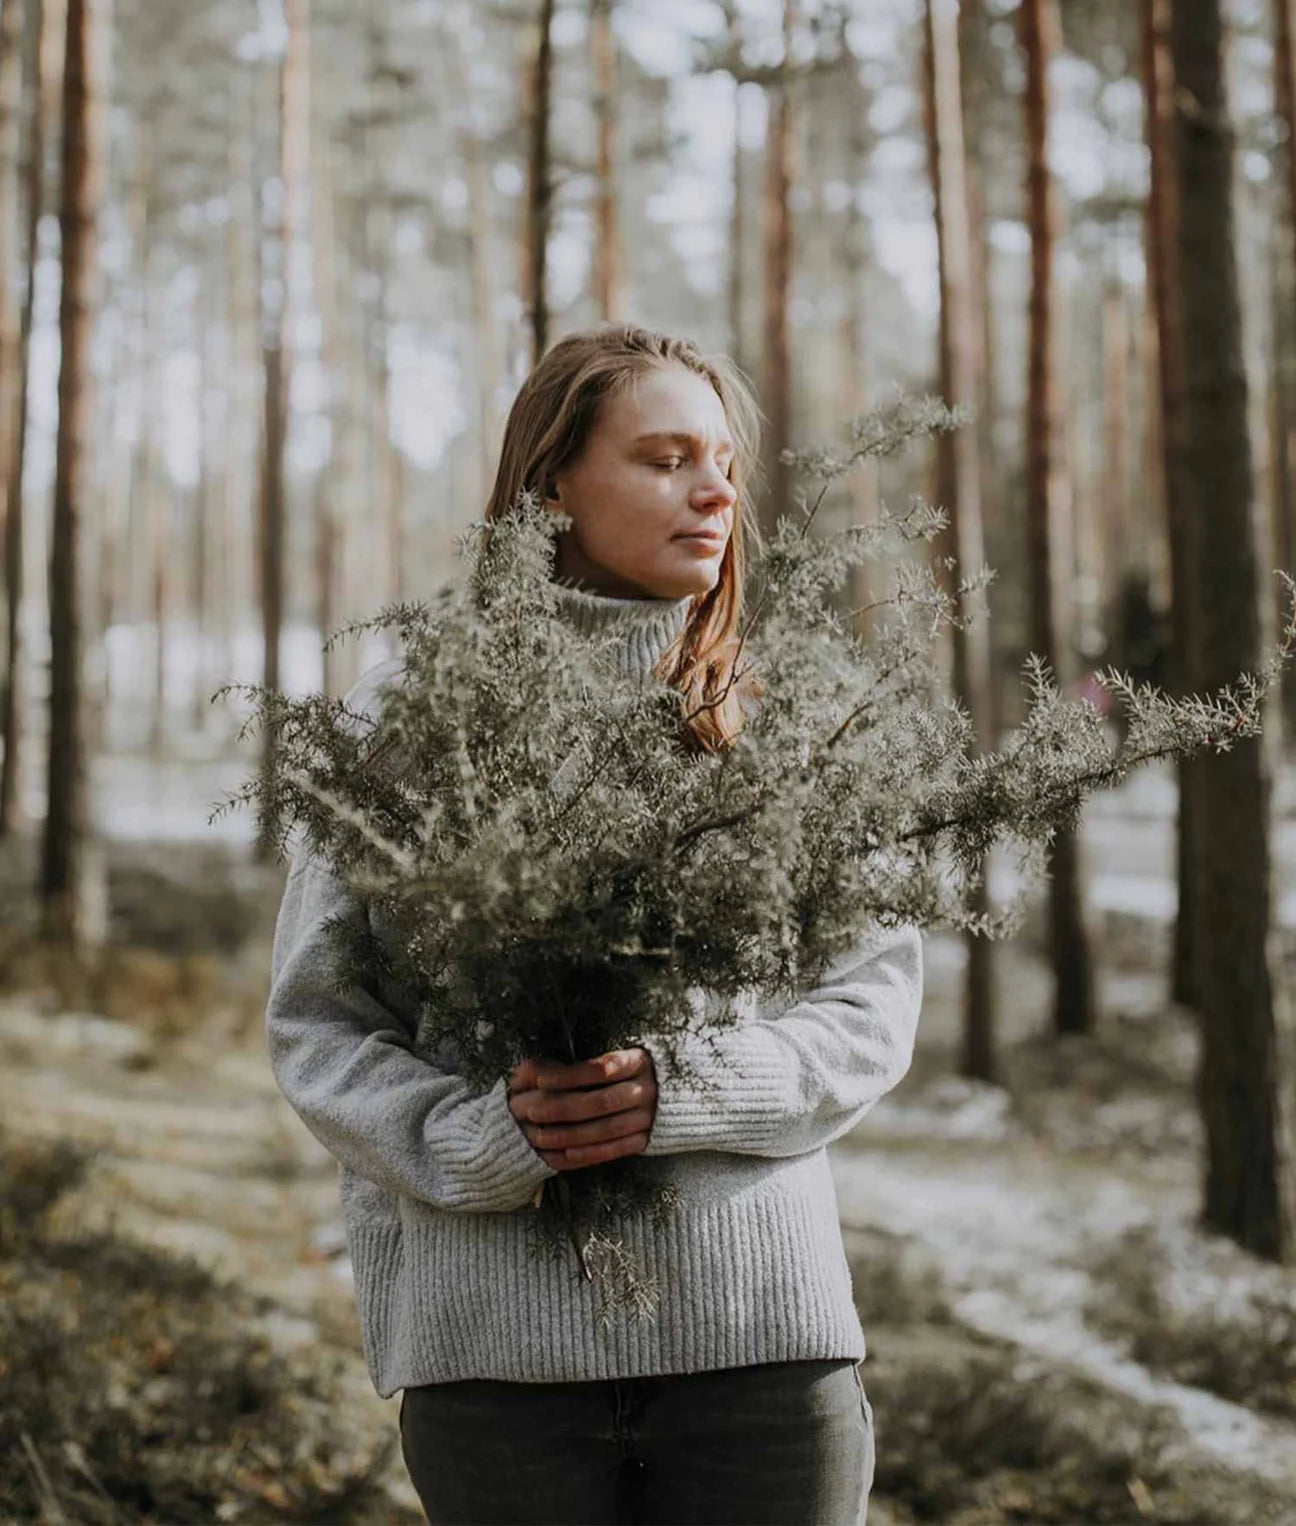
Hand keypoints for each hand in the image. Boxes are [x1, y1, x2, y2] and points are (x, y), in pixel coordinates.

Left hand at [507, 1048, 657, 1171]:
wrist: (685, 1093)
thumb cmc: (638, 1069)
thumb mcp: (623, 1055)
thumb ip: (586, 1063)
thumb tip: (534, 1067)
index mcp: (640, 1062)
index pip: (602, 1068)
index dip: (570, 1075)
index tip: (541, 1080)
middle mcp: (648, 1090)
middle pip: (601, 1101)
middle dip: (563, 1107)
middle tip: (531, 1110)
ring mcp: (650, 1117)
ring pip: (606, 1129)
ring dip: (570, 1134)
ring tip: (541, 1136)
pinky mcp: (648, 1139)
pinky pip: (616, 1149)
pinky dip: (590, 1153)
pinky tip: (566, 1153)